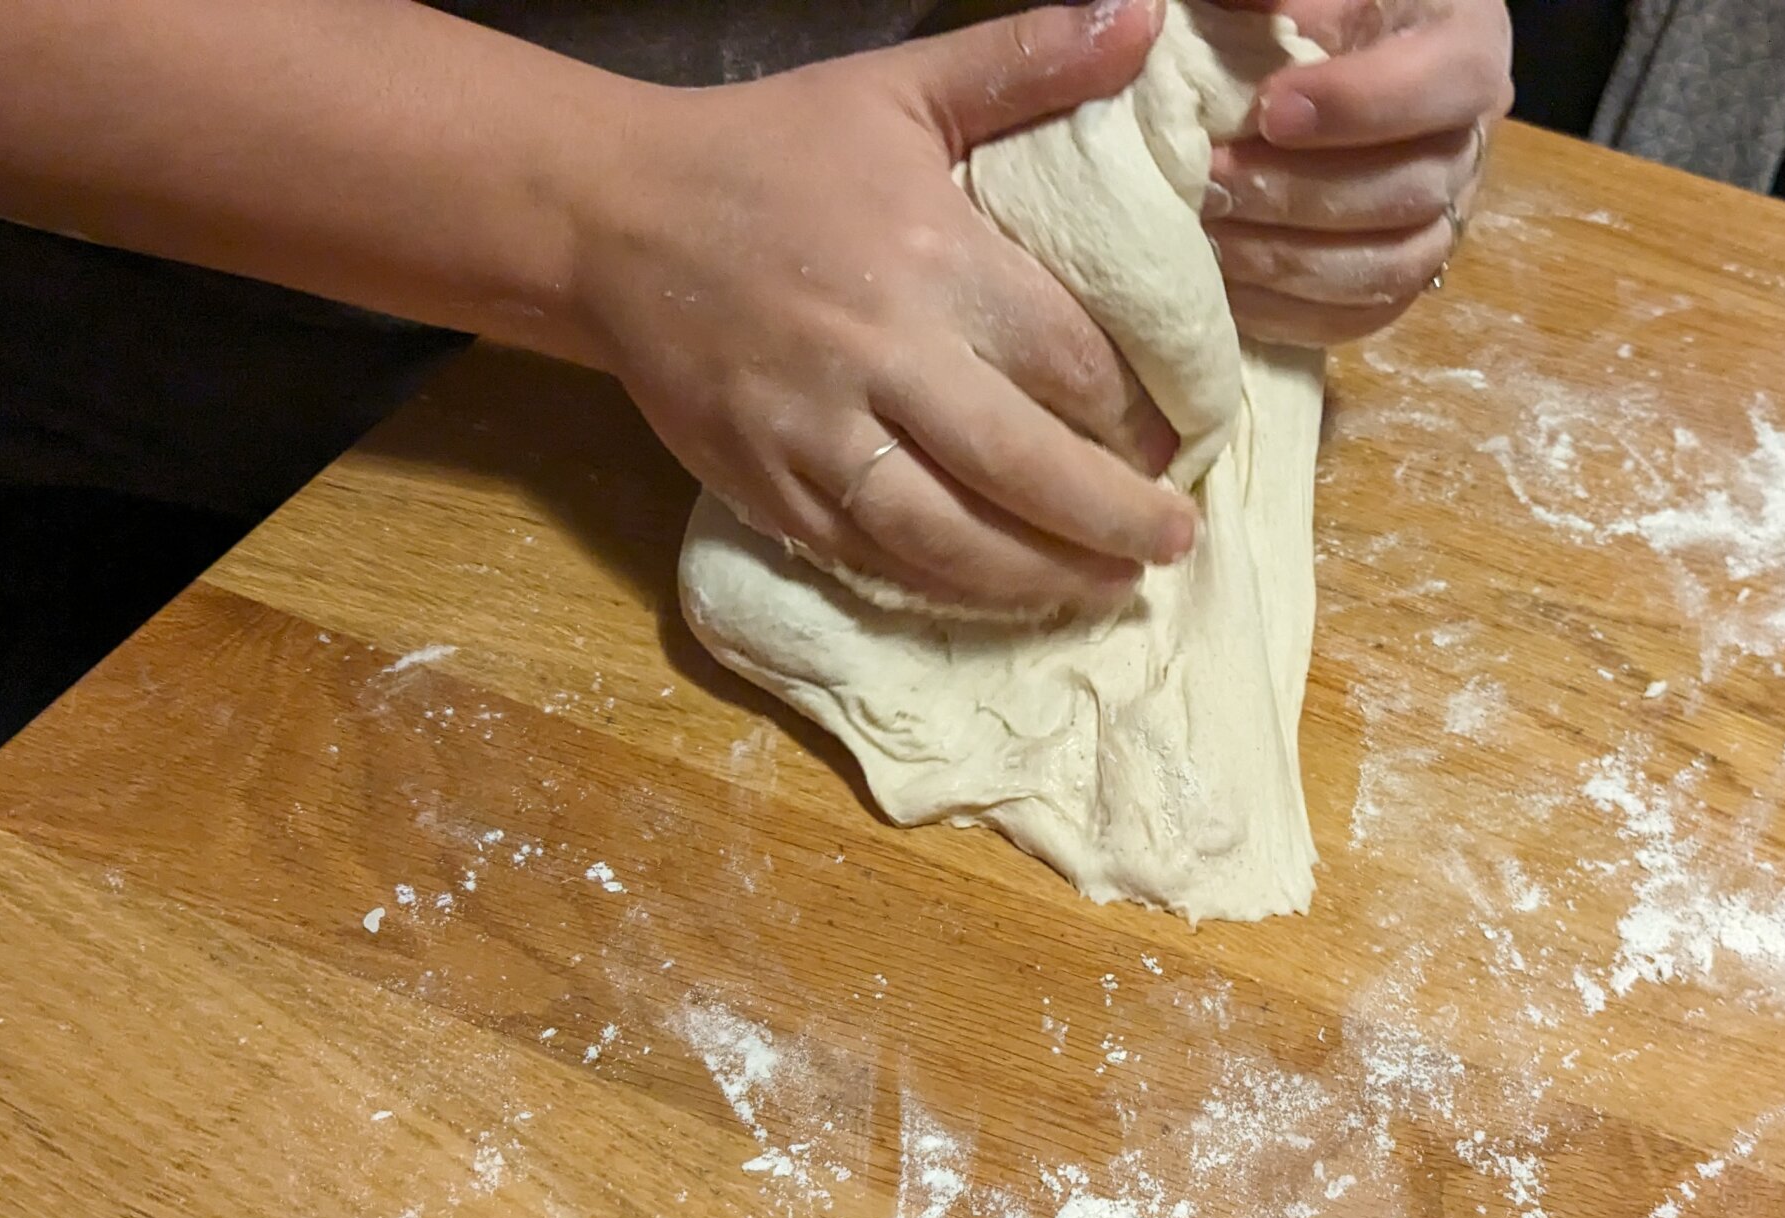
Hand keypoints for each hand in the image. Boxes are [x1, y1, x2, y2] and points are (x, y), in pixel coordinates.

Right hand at [562, 2, 1195, 612]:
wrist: (610, 215)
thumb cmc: (770, 152)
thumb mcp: (899, 87)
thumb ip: (1027, 61)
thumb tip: (1146, 18)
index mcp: (930, 260)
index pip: (1066, 362)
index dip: (1132, 413)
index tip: (1174, 437)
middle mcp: (879, 357)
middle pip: (1022, 468)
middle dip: (1111, 518)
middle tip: (1171, 544)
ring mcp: (815, 436)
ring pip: (949, 540)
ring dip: (1040, 577)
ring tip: (1105, 588)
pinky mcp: (768, 488)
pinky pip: (873, 561)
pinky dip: (947, 589)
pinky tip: (1003, 594)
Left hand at [1208, 0, 1513, 345]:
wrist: (1311, 71)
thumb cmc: (1300, 11)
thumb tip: (1226, 25)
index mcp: (1465, 42)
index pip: (1445, 82)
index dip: (1360, 104)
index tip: (1269, 111)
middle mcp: (1470, 135)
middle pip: (1414, 188)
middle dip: (1300, 193)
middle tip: (1209, 181)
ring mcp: (1446, 213)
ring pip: (1394, 264)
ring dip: (1289, 258)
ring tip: (1206, 234)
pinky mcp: (1405, 273)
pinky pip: (1364, 315)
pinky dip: (1291, 310)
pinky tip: (1225, 286)